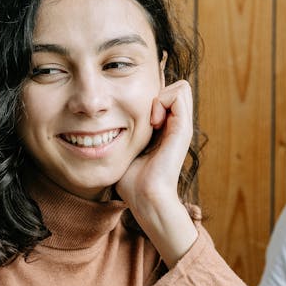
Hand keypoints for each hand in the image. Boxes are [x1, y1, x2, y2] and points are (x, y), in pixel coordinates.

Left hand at [114, 81, 198, 265]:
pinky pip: (179, 93)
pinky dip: (162, 100)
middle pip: (176, 88)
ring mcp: (183, 126)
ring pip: (181, 87)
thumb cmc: (131, 181)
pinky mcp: (183, 128)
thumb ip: (122, 135)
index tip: (136, 119)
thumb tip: (102, 123)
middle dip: (158, 93)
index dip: (151, 98)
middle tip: (146, 116)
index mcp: (167, 129)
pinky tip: (152, 122)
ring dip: (161, 96)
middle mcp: (178, 125)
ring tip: (150, 120)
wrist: (146, 198)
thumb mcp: (125, 150)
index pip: (166, 94)